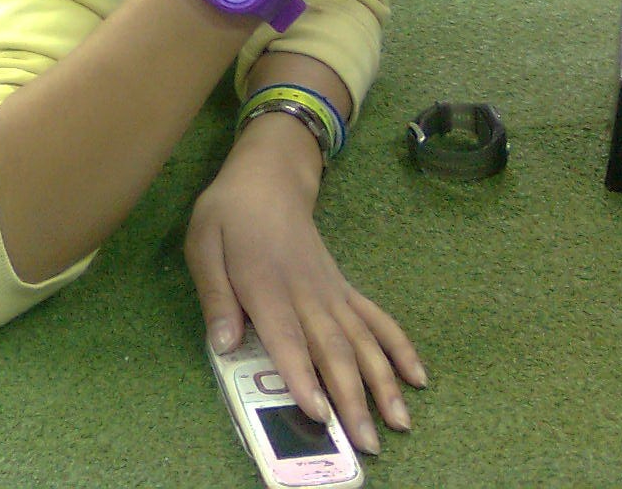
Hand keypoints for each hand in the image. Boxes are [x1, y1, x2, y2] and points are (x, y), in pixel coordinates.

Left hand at [184, 117, 426, 454]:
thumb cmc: (228, 215)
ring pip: (362, 339)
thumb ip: (215, 295)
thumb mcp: (203, 245)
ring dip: (382, 382)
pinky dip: (398, 347)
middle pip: (333, 348)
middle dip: (351, 396)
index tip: (319, 412)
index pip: (286, 336)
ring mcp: (330, 290)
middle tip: (366, 442)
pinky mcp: (343, 287)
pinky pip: (376, 318)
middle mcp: (305, 291)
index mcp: (265, 283)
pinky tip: (418, 377)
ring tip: (399, 423)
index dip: (302, 375)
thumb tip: (225, 344)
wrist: (267, 178)